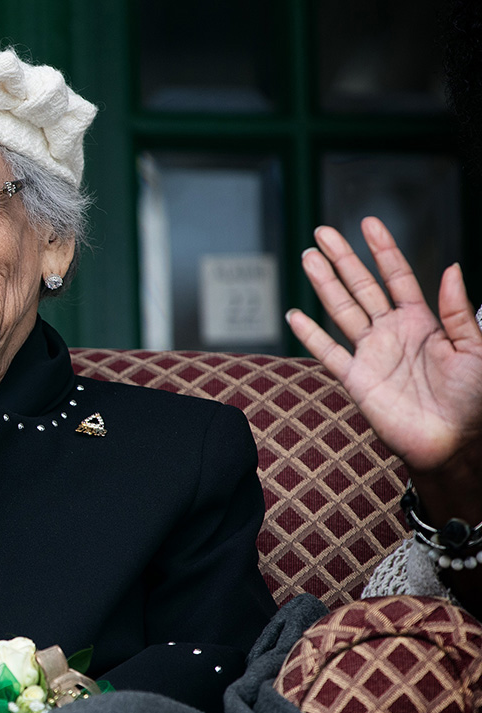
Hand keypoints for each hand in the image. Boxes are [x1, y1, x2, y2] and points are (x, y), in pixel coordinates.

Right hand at [286, 217, 481, 523]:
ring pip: (341, 310)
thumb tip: (451, 268)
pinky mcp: (356, 380)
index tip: (368, 224)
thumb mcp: (477, 349)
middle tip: (322, 233)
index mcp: (422, 321)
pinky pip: (327, 352)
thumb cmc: (474, 398)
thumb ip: (458, 312)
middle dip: (343, 258)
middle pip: (362, 286)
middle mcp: (392, 332)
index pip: (397, 276)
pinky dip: (310, 334)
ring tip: (308, 257)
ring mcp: (371, 354)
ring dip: (324, 284)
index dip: (383, 249)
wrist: (453, 442)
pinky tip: (294, 315)